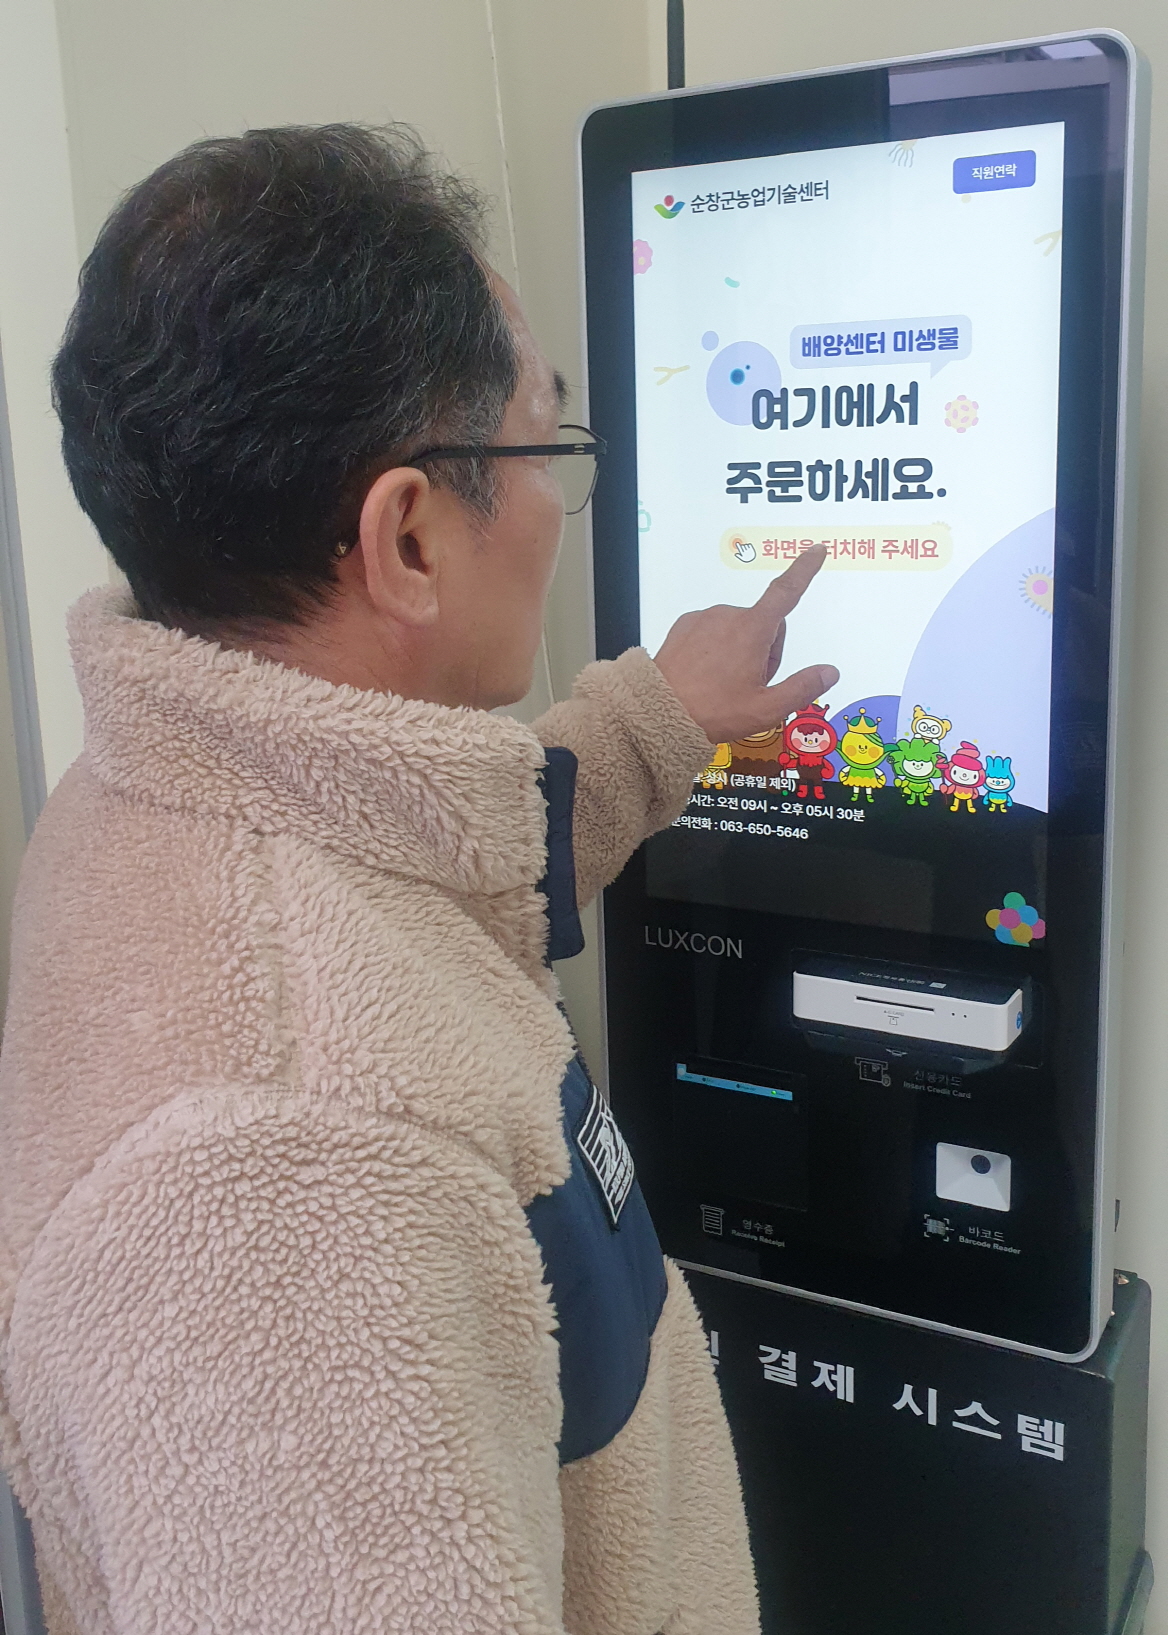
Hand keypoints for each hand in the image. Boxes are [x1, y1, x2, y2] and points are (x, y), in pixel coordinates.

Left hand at [652, 546, 838, 745]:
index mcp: (752, 630)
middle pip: (765, 624)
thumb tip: (829, 672)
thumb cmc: (712, 711)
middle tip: (752, 685)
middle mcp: (728, 616)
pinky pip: (713, 631)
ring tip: (725, 684)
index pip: (786, 592)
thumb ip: (802, 688)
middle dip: (767, 649)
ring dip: (741, 650)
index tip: (816, 551)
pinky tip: (707, 674)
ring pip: (738, 628)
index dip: (804, 570)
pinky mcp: (685, 625)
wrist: (657, 712)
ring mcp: (704, 618)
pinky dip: (716, 648)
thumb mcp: (765, 709)